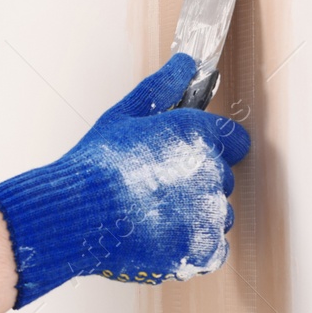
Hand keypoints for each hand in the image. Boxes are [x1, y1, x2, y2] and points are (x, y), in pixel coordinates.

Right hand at [0, 52, 250, 307]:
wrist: (77, 214)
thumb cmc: (94, 166)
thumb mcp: (123, 116)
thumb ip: (162, 88)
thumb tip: (185, 63)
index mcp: (195, 134)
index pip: (234, 140)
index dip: (212, 148)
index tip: (186, 158)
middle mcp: (210, 171)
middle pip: (221, 179)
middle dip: (195, 183)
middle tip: (154, 189)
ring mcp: (208, 213)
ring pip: (217, 215)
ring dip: (194, 217)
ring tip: (153, 216)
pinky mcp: (201, 249)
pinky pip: (212, 249)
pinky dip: (191, 247)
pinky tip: (161, 238)